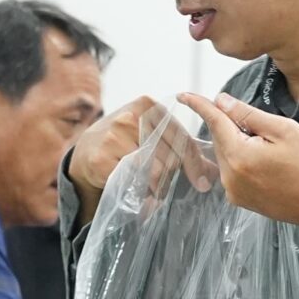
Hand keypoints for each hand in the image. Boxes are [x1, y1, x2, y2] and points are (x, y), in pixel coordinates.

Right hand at [68, 96, 215, 209]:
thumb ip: (178, 145)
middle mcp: (131, 117)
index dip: (194, 162)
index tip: (203, 182)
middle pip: (168, 156)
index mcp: (148, 105)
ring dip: (157, 187)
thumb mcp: (150, 134)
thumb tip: (212, 169)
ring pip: (152, 170)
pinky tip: (137, 192)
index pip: (180, 137)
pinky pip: (132, 181)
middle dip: (172, 178)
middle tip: (168, 190)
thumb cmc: (126, 142)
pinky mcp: (102, 157)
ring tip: (153, 193)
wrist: (86, 149)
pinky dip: (140, 192)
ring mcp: (114, 136)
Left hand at [176, 92, 298, 234]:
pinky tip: (266, 164)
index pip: (214, 122)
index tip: (184, 95)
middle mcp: (229, 176)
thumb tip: (222, 101)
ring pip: (226, 155)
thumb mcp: (285, 130)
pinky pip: (232, 172)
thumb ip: (249, 115)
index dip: (199, 105)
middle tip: (264, 128)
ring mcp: (233, 191)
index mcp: (239, 156)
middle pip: (220, 140)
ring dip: (239, 145)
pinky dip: (242, 161)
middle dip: (233, 127)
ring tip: (271, 149)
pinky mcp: (239, 200)